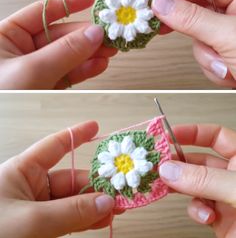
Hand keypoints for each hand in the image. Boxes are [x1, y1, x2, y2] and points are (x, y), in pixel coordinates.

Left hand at [0, 0, 116, 89]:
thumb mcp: (30, 71)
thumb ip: (65, 51)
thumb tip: (95, 32)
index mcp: (7, 35)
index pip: (43, 11)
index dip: (69, 3)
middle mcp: (19, 49)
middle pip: (59, 34)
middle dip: (85, 34)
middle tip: (110, 34)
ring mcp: (31, 69)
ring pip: (65, 55)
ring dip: (89, 53)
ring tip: (111, 50)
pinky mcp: (41, 87)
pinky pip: (65, 74)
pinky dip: (83, 70)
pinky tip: (99, 64)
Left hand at [0, 121, 116, 237]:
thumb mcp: (31, 221)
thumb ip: (71, 211)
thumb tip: (107, 202)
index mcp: (23, 170)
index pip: (55, 146)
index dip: (76, 135)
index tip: (97, 128)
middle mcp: (30, 187)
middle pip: (69, 178)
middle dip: (95, 183)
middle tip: (121, 188)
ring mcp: (35, 210)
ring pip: (71, 202)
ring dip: (94, 205)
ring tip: (119, 208)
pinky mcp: (39, 230)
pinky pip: (67, 220)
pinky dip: (85, 220)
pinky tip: (102, 221)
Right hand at [152, 0, 235, 86]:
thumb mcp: (228, 36)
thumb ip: (192, 19)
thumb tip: (161, 4)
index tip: (155, 6)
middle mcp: (234, 17)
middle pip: (196, 17)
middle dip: (200, 37)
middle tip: (190, 40)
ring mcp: (231, 39)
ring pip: (200, 43)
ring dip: (211, 59)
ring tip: (230, 66)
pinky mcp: (230, 58)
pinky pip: (209, 61)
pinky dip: (217, 71)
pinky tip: (233, 74)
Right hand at [159, 124, 235, 236]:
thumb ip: (205, 179)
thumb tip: (171, 169)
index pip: (216, 136)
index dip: (192, 133)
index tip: (169, 135)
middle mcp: (235, 176)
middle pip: (200, 161)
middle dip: (180, 162)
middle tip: (158, 163)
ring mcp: (227, 199)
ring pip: (195, 186)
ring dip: (181, 187)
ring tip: (167, 186)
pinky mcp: (222, 221)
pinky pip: (200, 208)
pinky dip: (196, 211)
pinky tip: (204, 215)